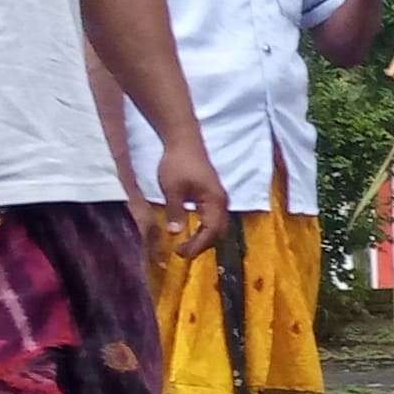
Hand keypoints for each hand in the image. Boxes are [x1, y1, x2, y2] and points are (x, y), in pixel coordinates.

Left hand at [152, 137, 229, 258]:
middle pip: (219, 231)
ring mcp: (218, 198)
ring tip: (186, 244)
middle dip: (203, 245)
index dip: (198, 245)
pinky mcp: (212, 195)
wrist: (183, 140)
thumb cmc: (178, 162)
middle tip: (182, 252)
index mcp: (214, 201)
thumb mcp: (172, 189)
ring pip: (217, 225)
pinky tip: (191, 229)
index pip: (212, 231)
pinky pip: (213, 218)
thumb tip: (175, 233)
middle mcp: (221, 202)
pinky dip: (204, 228)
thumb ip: (175, 211)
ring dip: (204, 237)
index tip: (181, 253)